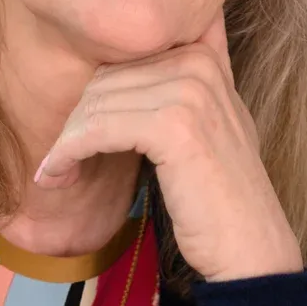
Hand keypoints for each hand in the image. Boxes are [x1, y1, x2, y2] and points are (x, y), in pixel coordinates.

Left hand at [34, 7, 302, 281]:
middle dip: (76, 120)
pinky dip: (68, 153)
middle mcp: (199, 65)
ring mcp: (189, 92)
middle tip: (62, 157)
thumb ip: (183, 85)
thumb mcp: (213, 122)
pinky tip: (56, 175)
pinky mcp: (173, 126)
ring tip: (56, 170)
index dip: (95, 96)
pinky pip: (98, 129)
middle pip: (105, 78)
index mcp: (204, 57)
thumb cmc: (219, 194)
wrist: (250, 248)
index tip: (75, 131)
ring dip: (66, 141)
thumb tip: (130, 63)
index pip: (123, 59)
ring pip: (96, 103)